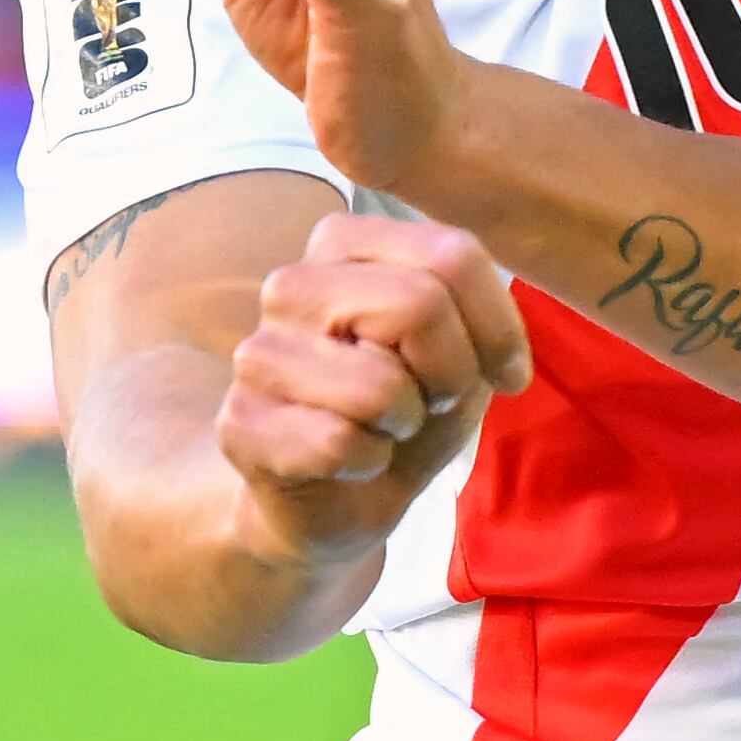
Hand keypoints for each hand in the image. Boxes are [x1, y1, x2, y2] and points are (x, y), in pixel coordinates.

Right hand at [217, 210, 531, 569]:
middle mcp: (292, 284)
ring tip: (385, 425)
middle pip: (418, 303)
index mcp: (346, 242)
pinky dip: (368, 461)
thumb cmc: (406, 409)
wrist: (339, 498)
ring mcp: (256, 353)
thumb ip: (479, 322)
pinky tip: (349, 459)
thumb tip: (498, 356)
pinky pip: (338, 443)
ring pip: (378, 384)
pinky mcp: (237, 424)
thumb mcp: (467, 352)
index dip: (497, 326)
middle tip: (434, 400)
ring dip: (406, 420)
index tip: (503, 370)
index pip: (451, 253)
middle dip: (453, 373)